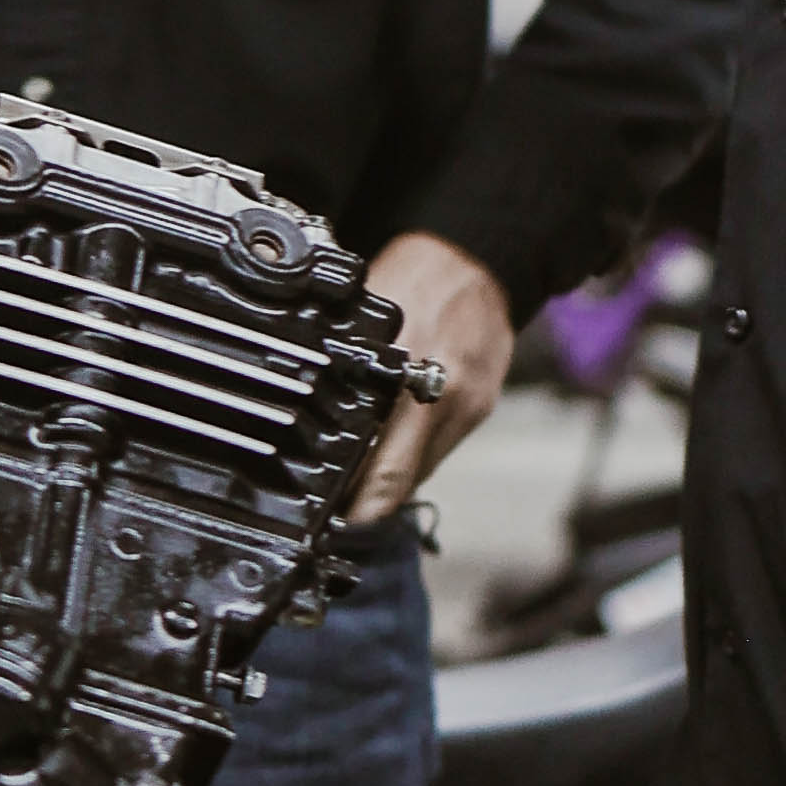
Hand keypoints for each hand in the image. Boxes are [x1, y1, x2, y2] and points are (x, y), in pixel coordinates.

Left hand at [347, 231, 515, 521]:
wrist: (476, 257)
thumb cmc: (414, 276)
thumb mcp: (365, 317)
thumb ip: (340, 366)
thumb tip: (303, 411)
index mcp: (411, 377)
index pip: (383, 469)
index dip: (357, 508)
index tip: (332, 528)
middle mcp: (446, 400)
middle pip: (404, 482)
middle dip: (369, 509)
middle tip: (336, 526)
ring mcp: (470, 407)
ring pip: (423, 470)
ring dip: (392, 481)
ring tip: (357, 489)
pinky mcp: (482, 407)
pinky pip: (442, 448)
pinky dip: (415, 454)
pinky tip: (394, 448)